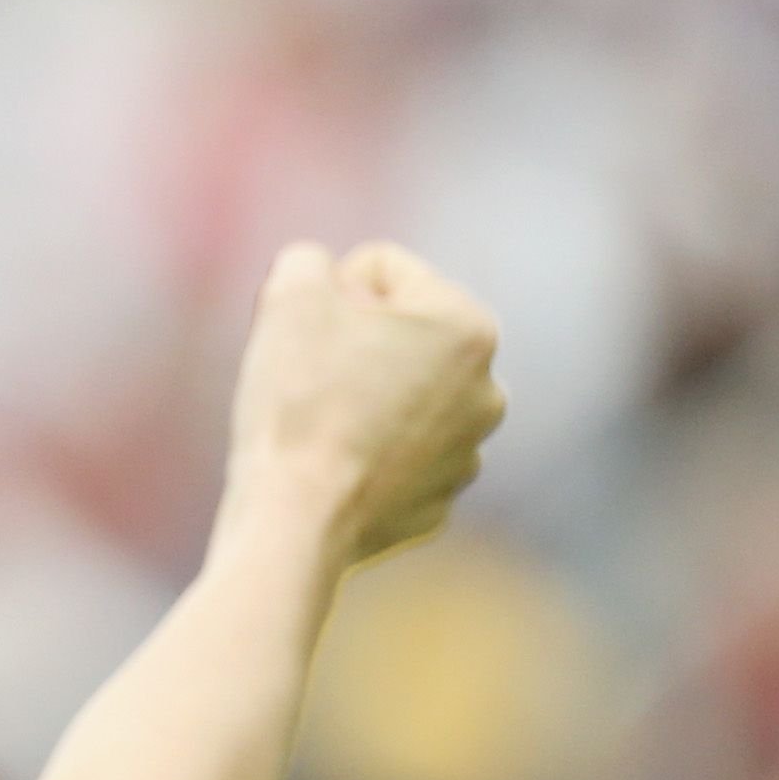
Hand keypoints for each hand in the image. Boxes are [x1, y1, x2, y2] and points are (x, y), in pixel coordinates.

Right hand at [220, 240, 505, 568]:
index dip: (329, 293)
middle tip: (308, 378)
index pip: (383, 270)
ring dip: (363, 398)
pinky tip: (330, 469)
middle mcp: (488, 389)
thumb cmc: (299, 400)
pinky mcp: (437, 503)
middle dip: (355, 345)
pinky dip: (364, 456)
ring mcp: (467, 453)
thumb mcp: (290, 295)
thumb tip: (319, 275)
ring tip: (318, 426)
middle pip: (401, 336)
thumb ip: (308, 260)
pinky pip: (395, 457)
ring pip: (401, 397)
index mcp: (469, 326)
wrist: (295, 519)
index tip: (304, 335)